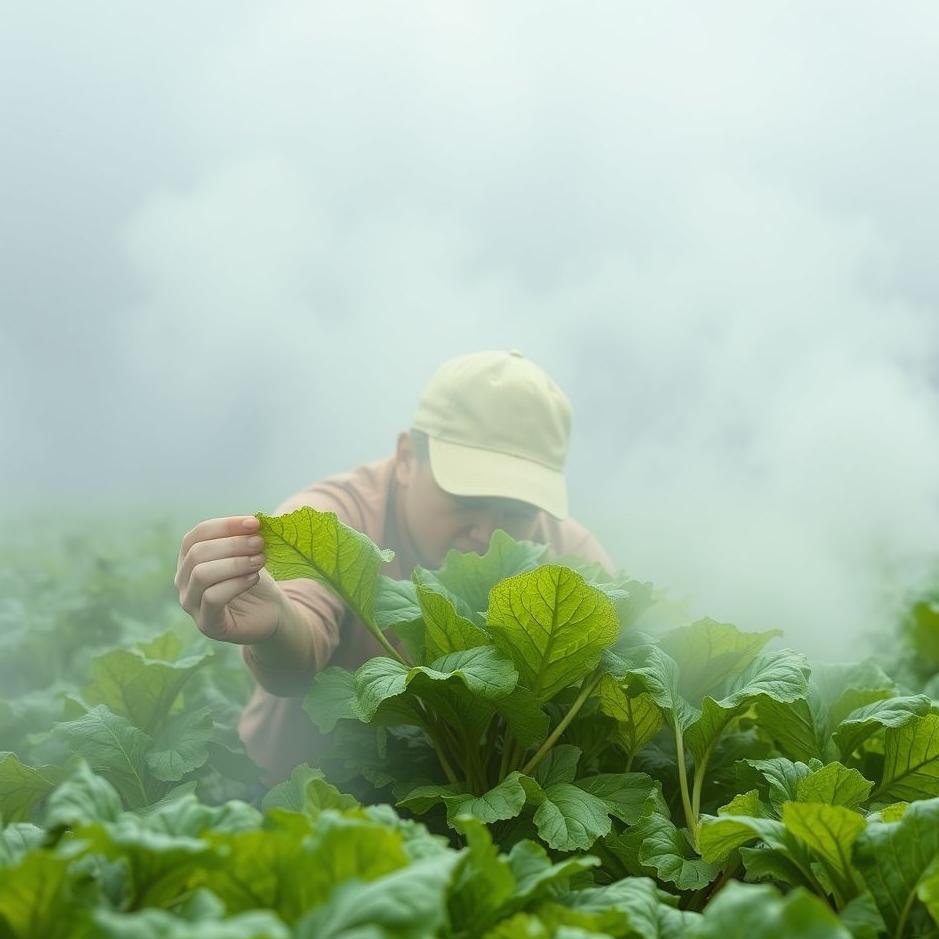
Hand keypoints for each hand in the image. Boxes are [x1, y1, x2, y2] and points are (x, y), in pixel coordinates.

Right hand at [176, 515, 282, 643]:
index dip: (225, 526)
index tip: (254, 522)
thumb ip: (245, 536)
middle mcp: (183, 580)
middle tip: (259, 542)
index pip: (197, 535)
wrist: (270, 613)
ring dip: (235, 563)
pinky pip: (212, 599)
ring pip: (201, 575)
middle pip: (197, 553)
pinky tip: (254, 578)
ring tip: (260, 559)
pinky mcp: (206, 624)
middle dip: (232, 544)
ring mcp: (191, 604)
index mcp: (189, 558)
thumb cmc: (255, 577)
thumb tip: (253, 520)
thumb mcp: (249, 553)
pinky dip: (235, 584)